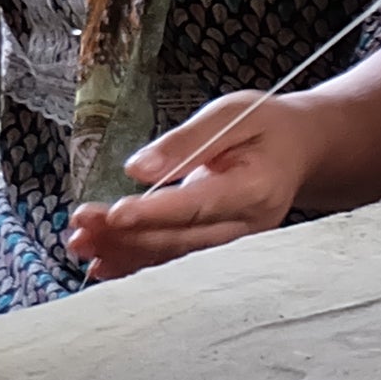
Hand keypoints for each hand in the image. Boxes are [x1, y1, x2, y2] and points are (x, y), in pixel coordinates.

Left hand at [67, 92, 321, 278]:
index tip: (114, 214)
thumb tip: (138, 170)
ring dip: (124, 252)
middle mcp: (248, 226)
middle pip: (181, 239)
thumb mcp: (231, 114)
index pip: (198, 206)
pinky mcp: (221, 248)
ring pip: (175, 256)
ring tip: (79, 245)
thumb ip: (187, 142)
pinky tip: (104, 265)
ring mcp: (237, 244)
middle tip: (80, 227)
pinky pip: (177, 261)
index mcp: (256, 189)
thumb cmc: (267, 127)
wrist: (301, 149)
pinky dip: (138, 262)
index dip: (155, 213)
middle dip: (126, 235)